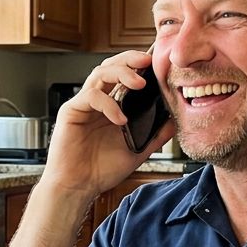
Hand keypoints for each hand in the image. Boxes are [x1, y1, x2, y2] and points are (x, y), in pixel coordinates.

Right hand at [41, 50, 176, 200]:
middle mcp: (97, 101)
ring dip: (121, 73)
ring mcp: (83, 105)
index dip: (138, 65)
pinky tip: (120, 119)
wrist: (79, 187)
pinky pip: (90, 97)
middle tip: (148, 61)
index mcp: (111, 105)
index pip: (123, 75)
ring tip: (139, 83)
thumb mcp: (137, 150)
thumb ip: (155, 135)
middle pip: (110, 66)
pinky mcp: (71, 112)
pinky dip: (108, 104)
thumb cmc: (100, 170)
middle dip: (130, 59)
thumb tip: (174, 120)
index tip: (157, 63)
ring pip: (100, 73)